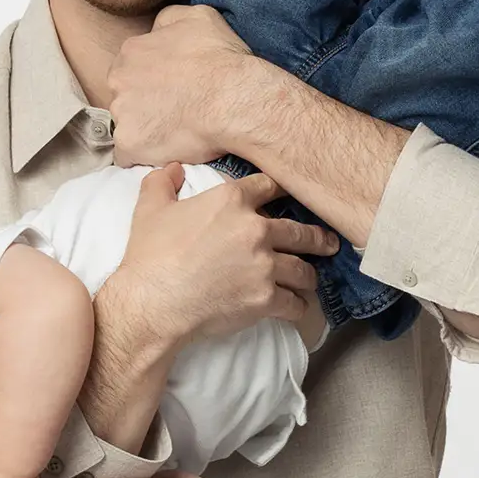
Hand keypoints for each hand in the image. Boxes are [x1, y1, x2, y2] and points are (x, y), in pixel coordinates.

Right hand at [104, 160, 336, 353]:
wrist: (153, 303)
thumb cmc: (150, 257)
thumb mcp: (150, 209)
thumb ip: (162, 183)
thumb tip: (173, 169)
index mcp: (231, 201)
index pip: (268, 187)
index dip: (281, 189)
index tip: (292, 194)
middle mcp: (255, 229)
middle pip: (299, 230)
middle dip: (317, 237)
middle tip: (328, 242)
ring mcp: (265, 265)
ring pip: (302, 269)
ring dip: (308, 275)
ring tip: (311, 279)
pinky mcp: (266, 298)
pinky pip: (294, 303)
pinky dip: (298, 307)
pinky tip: (298, 308)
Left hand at [109, 4, 258, 166]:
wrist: (234, 99)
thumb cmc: (221, 58)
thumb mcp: (197, 17)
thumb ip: (167, 21)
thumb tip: (158, 32)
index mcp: (131, 51)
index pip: (130, 69)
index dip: (151, 82)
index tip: (171, 91)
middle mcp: (119, 80)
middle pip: (124, 96)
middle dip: (143, 105)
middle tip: (174, 112)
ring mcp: (122, 113)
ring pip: (126, 126)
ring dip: (145, 131)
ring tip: (176, 134)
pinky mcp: (130, 144)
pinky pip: (129, 156)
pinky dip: (145, 157)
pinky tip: (167, 151)